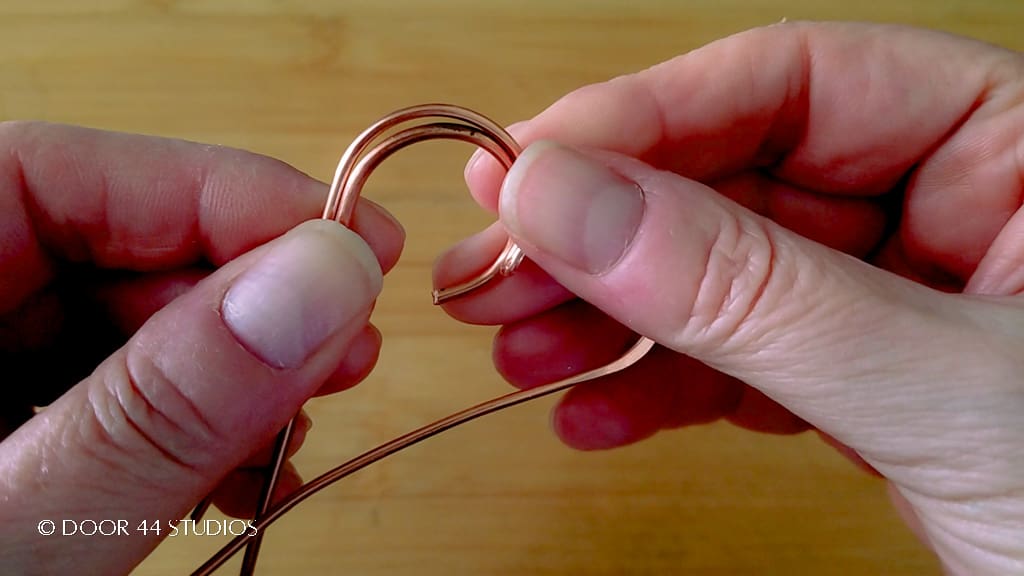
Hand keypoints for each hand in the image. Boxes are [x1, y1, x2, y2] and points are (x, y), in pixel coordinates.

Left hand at [0, 122, 403, 573]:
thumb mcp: (14, 539)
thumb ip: (157, 410)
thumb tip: (323, 281)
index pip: (56, 175)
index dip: (218, 193)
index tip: (352, 242)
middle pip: (103, 248)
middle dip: (242, 298)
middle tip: (348, 347)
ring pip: (124, 327)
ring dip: (232, 374)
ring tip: (298, 434)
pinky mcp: (7, 434)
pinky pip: (118, 398)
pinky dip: (198, 430)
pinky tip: (247, 473)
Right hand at [437, 22, 1023, 573]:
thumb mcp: (942, 389)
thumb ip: (750, 291)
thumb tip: (570, 201)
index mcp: (1021, 143)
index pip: (799, 79)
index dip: (647, 117)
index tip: (528, 172)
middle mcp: (961, 202)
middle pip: (737, 177)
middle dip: (605, 232)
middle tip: (489, 270)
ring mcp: (904, 296)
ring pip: (724, 273)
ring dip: (611, 316)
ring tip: (517, 349)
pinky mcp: (868, 378)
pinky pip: (745, 357)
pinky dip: (663, 388)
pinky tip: (594, 412)